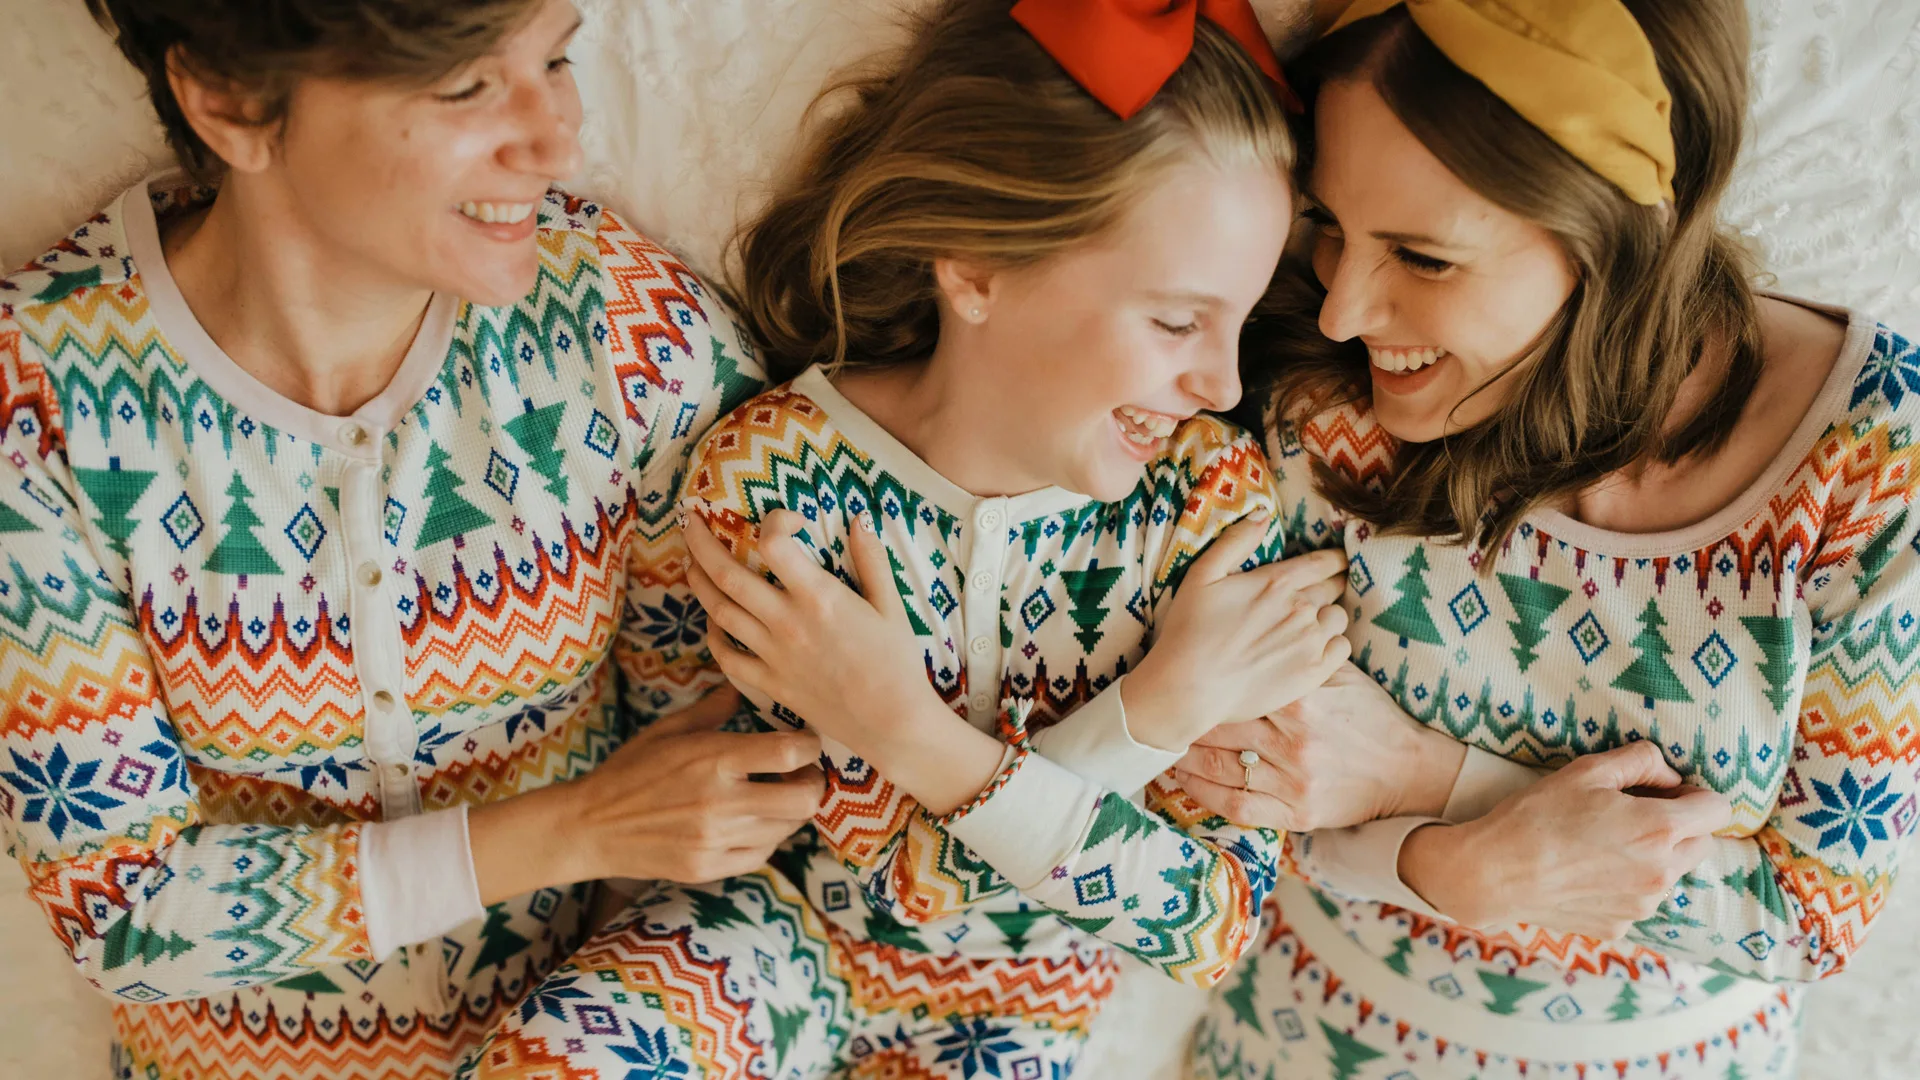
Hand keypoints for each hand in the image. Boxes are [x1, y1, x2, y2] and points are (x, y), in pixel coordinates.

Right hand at [469, 687, 824, 899]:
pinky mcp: (710, 869)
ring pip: (788, 829)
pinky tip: (753, 823)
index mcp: (712, 760)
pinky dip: (768, 838)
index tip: (806, 742)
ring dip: (791, 811)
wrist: (590, 827)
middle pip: (803, 798)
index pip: (789, 753)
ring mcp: (716, 841)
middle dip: (813, 783)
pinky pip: (763, 855)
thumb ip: (714, 708)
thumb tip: (745, 685)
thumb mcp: (668, 730)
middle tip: (802, 774)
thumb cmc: (630, 771)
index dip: (810, 746)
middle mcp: (720, 803)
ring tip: (776, 796)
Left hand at [684, 507, 944, 748]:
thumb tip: (859, 520)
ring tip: (691, 561)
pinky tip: (713, 620)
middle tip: (691, 519)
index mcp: (818, 597)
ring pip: (719, 611)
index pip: (774, 545)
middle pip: (727, 574)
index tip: (789, 521)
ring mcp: (773, 654)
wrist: (892, 724)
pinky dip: (713, 634)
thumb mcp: (891, 605)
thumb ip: (871, 560)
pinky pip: (727, 656)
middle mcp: (787, 622)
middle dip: (701, 541)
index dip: (774, 521)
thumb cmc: (898, 664)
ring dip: (698, 581)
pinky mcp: (769, 683)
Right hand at [1124, 518, 1349, 750]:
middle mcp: (1302, 608)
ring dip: (1328, 617)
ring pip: (1338, 619)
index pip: (1325, 562)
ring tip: (1307, 626)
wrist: (1188, 687)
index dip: (1335, 560)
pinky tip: (1310, 650)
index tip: (1336, 562)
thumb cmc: (1189, 630)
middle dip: (1330, 587)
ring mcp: (1311, 642)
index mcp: (1278, 582)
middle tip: (1314, 595)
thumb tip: (1263, 514)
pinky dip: (1331, 646)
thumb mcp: (1202, 575)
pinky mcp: (1313, 673)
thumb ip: (1236, 542)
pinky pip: (1341, 649)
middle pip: (1334, 589)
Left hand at [1172, 662, 1465, 829]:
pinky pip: (1237, 805)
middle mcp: (1293, 740)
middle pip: (1220, 727)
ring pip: (1220, 767)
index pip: (1236, 689)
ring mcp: (1292, 779)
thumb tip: (1263, 625)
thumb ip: (1302, 657)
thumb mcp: (1343, 676)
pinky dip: (1204, 794)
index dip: (1203, 685)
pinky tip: (1184, 782)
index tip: (1178, 679)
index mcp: (1301, 699)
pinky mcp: (1295, 812)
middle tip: (1158, 713)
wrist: (1409, 770)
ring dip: (1184, 757)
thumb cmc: (1372, 717)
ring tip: (1159, 746)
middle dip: (1186, 720)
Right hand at [1398, 741, 1730, 939]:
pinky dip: (1625, 885)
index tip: (1668, 793)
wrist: (1493, 873)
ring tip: (1602, 847)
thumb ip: (1642, 761)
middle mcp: (1661, 872)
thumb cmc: (1536, 815)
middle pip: (1702, 845)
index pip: (1717, 810)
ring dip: (1653, 858)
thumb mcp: (1587, 771)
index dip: (1696, 795)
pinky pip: (1639, 899)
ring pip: (1670, 874)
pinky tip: (1586, 873)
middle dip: (1680, 828)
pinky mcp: (1621, 926)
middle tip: (1634, 816)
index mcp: (1659, 828)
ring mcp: (1643, 905)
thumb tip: (1671, 775)